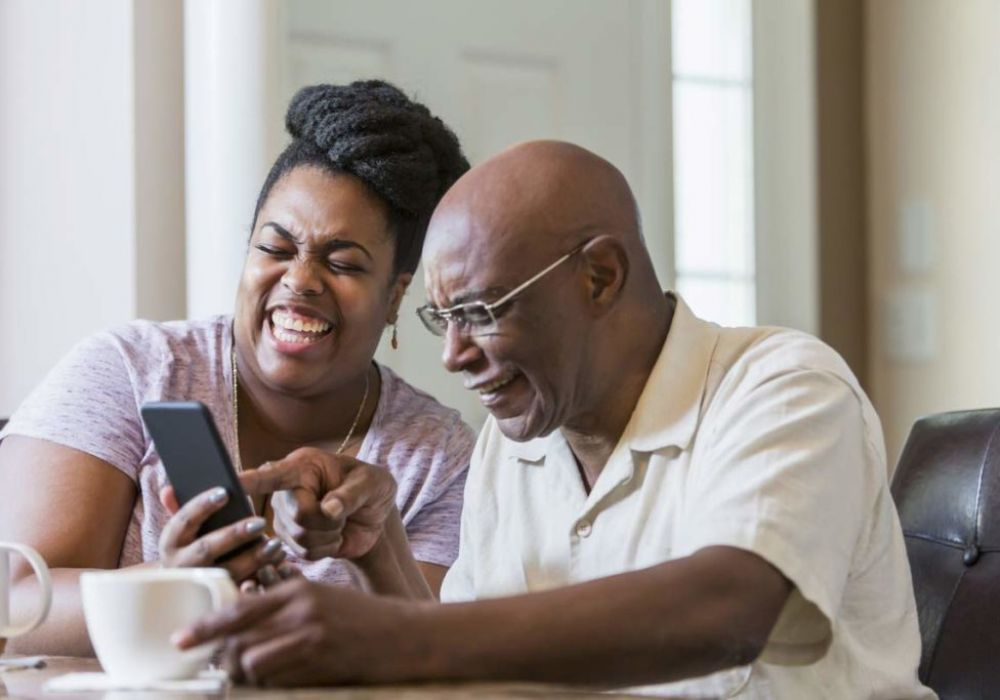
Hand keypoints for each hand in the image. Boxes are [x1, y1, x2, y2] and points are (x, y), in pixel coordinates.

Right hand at [158, 486, 285, 583]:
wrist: (184, 589)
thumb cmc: (191, 546)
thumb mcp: (183, 530)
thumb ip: (179, 507)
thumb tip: (168, 489)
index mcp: (170, 542)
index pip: (184, 520)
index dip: (202, 505)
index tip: (225, 492)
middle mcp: (180, 565)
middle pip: (207, 548)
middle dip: (234, 534)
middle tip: (260, 522)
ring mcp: (199, 584)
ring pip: (228, 572)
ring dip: (254, 557)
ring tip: (276, 543)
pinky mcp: (218, 598)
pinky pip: (242, 588)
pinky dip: (262, 574)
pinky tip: (279, 562)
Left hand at [173, 578, 417, 685]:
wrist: (406, 636)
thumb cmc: (363, 618)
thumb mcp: (322, 598)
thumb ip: (285, 607)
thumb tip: (243, 624)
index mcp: (297, 591)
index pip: (238, 609)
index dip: (205, 628)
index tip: (181, 641)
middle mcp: (301, 612)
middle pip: (240, 642)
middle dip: (224, 662)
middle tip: (220, 672)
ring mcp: (312, 640)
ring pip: (254, 665)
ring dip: (245, 678)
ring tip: (246, 682)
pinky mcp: (322, 666)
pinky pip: (279, 683)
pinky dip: (270, 687)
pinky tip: (276, 685)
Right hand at [239, 447, 396, 561]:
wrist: (375, 515)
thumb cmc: (373, 487)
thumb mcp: (372, 483)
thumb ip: (352, 494)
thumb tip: (330, 509)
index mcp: (303, 466)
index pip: (272, 475)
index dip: (250, 481)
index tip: (230, 483)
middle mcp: (286, 491)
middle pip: (297, 516)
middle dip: (327, 520)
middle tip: (342, 511)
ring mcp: (285, 518)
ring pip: (299, 537)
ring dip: (328, 534)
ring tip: (338, 521)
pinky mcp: (292, 541)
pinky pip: (304, 553)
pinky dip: (326, 548)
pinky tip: (333, 536)